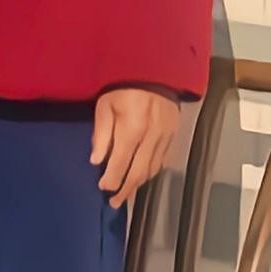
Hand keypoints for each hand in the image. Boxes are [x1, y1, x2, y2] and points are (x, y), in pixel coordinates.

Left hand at [92, 87, 179, 209]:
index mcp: (132, 129)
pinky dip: (151, 170)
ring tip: (127, 193)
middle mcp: (152, 137)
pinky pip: (162, 159)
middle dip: (126, 190)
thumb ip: (101, 135)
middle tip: (115, 203)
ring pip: (153, 168)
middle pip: (139, 173)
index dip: (111, 180)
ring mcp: (166, 136)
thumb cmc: (121, 86)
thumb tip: (96, 161)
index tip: (103, 188)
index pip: (120, 164)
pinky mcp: (174, 134)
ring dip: (139, 183)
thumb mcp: (104, 106)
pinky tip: (142, 175)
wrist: (153, 68)